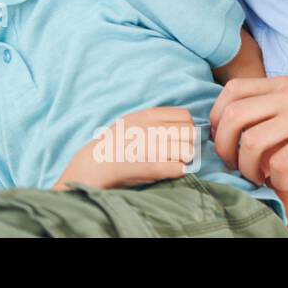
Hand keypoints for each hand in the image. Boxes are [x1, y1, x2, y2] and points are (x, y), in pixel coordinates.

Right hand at [55, 107, 196, 190]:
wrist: (96, 162)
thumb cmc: (115, 142)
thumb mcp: (134, 120)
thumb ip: (156, 118)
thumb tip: (183, 124)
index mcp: (149, 115)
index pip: (186, 116)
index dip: (186, 127)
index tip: (179, 137)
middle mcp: (153, 128)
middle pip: (191, 133)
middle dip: (188, 143)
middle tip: (178, 152)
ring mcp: (153, 147)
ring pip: (189, 151)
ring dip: (184, 159)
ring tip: (172, 162)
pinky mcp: (153, 167)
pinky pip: (179, 168)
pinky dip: (178, 171)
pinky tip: (169, 171)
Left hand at [209, 76, 287, 191]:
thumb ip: (278, 108)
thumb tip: (250, 136)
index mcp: (281, 85)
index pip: (230, 91)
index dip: (217, 118)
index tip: (226, 139)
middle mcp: (287, 97)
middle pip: (231, 117)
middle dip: (224, 147)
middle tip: (235, 165)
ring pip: (251, 141)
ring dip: (247, 167)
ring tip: (258, 178)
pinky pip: (282, 161)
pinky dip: (276, 178)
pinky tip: (284, 184)